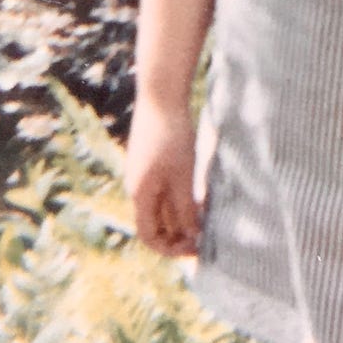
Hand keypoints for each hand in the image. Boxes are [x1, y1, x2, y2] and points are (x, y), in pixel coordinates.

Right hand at [124, 93, 200, 255]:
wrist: (161, 93)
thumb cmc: (171, 135)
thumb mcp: (182, 174)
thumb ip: (185, 207)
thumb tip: (192, 236)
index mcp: (140, 193)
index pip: (148, 235)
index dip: (169, 248)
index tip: (194, 248)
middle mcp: (137, 186)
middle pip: (155, 222)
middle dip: (178, 233)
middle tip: (205, 235)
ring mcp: (142, 172)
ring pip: (161, 205)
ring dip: (180, 215)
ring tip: (206, 215)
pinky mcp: (151, 159)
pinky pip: (163, 188)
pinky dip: (179, 197)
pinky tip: (200, 192)